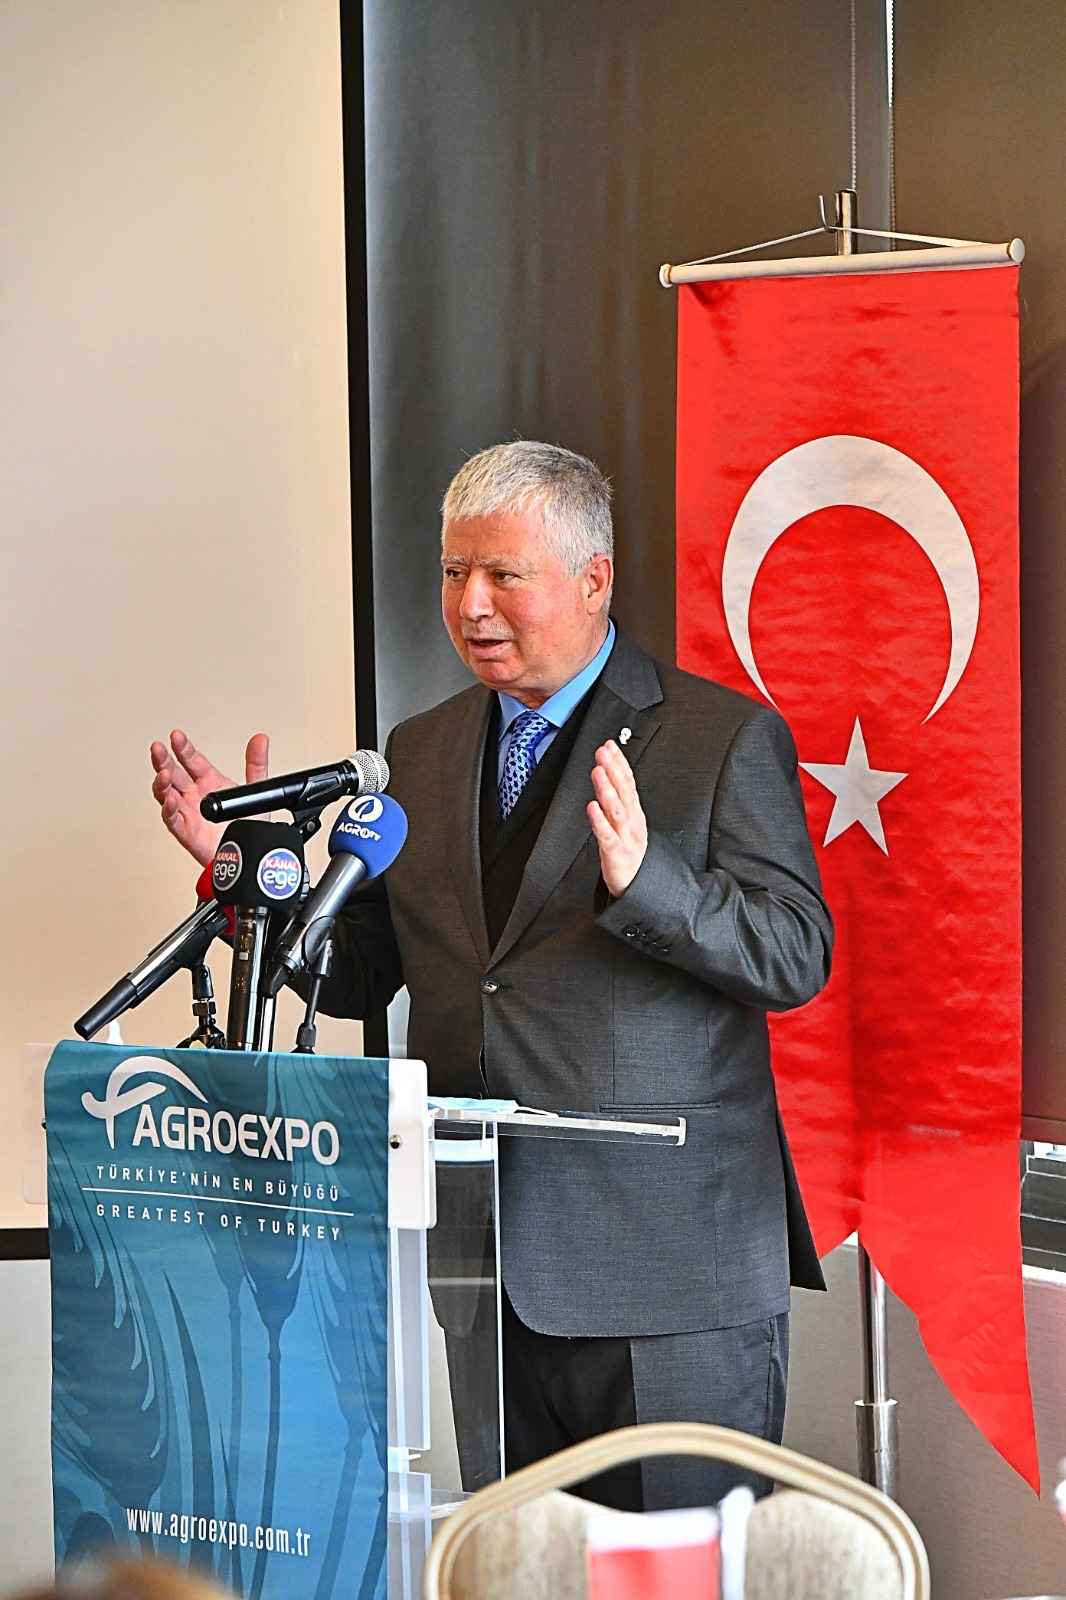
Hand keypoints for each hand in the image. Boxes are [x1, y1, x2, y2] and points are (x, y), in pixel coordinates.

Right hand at [150, 729, 268, 867]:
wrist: (250, 855)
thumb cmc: (247, 826)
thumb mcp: (256, 790)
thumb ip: (257, 764)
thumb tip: (260, 740)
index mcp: (209, 782)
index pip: (192, 760)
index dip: (183, 748)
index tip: (177, 736)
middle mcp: (194, 795)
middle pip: (173, 774)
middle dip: (163, 761)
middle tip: (158, 749)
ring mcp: (188, 812)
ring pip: (166, 795)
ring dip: (161, 784)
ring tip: (163, 773)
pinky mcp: (186, 832)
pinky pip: (173, 820)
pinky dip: (169, 810)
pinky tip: (170, 799)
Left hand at [588, 740, 647, 897]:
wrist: (639, 885)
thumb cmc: (628, 851)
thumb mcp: (626, 822)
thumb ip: (618, 799)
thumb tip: (608, 773)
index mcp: (634, 812)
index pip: (628, 783)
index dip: (619, 763)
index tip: (610, 746)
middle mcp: (632, 822)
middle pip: (624, 792)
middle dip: (613, 770)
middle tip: (603, 752)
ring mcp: (625, 837)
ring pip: (617, 811)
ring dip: (607, 790)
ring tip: (598, 772)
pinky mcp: (616, 853)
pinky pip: (607, 836)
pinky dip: (600, 821)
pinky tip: (592, 808)